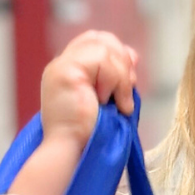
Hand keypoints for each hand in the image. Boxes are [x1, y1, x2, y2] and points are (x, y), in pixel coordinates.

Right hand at [8, 30, 137, 194]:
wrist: (74, 155)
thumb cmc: (91, 136)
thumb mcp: (107, 99)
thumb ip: (115, 76)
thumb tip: (132, 55)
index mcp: (68, 71)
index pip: (94, 41)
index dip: (117, 52)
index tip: (130, 78)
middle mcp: (61, 65)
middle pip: (101, 39)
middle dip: (122, 61)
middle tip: (126, 92)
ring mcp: (61, 67)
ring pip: (104, 49)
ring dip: (121, 78)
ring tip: (117, 103)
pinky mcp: (67, 72)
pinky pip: (102, 60)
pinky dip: (114, 81)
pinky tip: (109, 102)